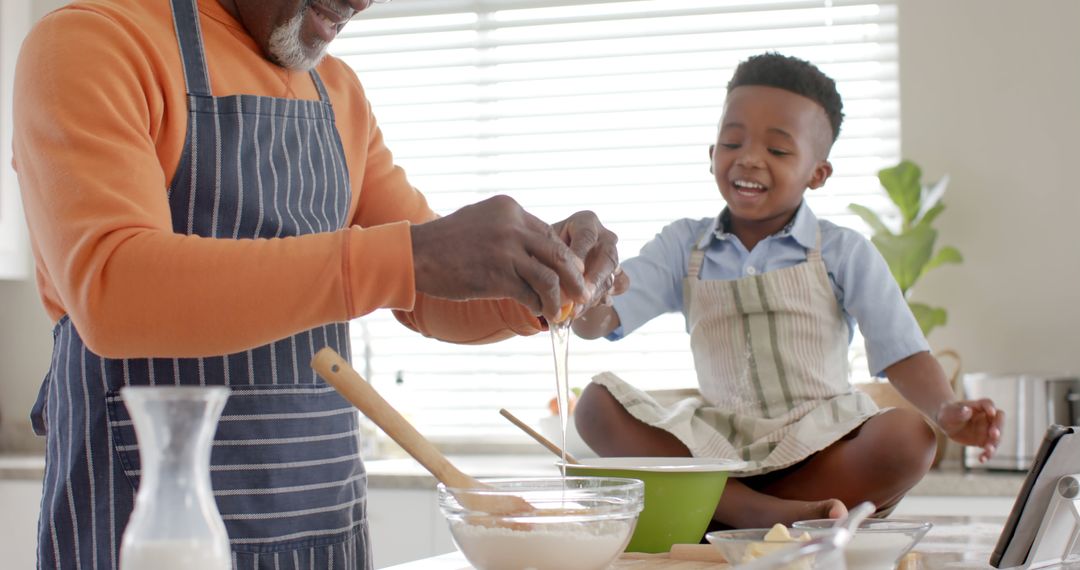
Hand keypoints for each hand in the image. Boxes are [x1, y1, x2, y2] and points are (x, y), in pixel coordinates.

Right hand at [410, 195, 588, 321]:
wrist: (416, 253)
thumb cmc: (447, 241)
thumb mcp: (482, 220)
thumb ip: (510, 229)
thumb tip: (538, 249)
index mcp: (510, 209)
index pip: (549, 234)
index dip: (564, 257)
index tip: (571, 273)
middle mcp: (512, 226)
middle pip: (558, 253)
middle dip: (574, 277)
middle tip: (581, 294)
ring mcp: (505, 251)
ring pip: (549, 277)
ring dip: (558, 298)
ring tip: (559, 311)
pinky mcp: (497, 277)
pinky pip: (530, 294)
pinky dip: (539, 306)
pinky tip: (539, 313)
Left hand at [551, 210, 621, 314]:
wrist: (556, 259)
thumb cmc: (545, 248)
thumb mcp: (543, 247)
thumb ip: (548, 258)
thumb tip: (549, 280)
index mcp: (586, 222)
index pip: (586, 236)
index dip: (579, 255)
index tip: (569, 272)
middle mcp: (604, 236)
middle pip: (606, 256)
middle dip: (594, 279)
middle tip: (581, 297)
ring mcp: (614, 255)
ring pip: (611, 275)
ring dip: (594, 295)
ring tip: (575, 311)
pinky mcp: (619, 272)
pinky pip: (620, 285)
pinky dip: (603, 299)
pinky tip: (584, 310)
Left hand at [936, 398, 1003, 462]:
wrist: (947, 424)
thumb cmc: (948, 413)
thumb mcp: (950, 412)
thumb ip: (958, 412)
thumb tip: (967, 410)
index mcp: (979, 406)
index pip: (988, 404)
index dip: (990, 408)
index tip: (991, 412)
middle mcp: (987, 417)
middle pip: (999, 420)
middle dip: (998, 427)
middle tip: (994, 434)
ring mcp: (988, 429)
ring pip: (997, 436)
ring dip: (995, 443)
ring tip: (988, 450)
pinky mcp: (985, 440)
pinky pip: (990, 448)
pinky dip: (988, 454)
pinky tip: (982, 459)